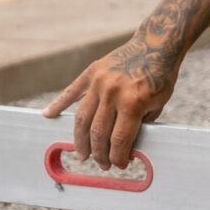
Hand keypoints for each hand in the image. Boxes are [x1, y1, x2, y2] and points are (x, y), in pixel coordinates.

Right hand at [42, 36, 175, 168]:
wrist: (156, 45)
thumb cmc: (160, 77)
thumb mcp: (158, 105)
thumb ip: (140, 125)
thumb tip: (125, 148)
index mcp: (132, 102)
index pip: (119, 140)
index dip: (118, 157)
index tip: (119, 165)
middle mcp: (112, 93)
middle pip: (98, 133)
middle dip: (99, 153)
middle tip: (102, 163)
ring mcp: (99, 82)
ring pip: (82, 118)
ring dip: (81, 140)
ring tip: (82, 154)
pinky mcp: (92, 72)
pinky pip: (71, 91)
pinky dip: (58, 104)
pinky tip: (49, 115)